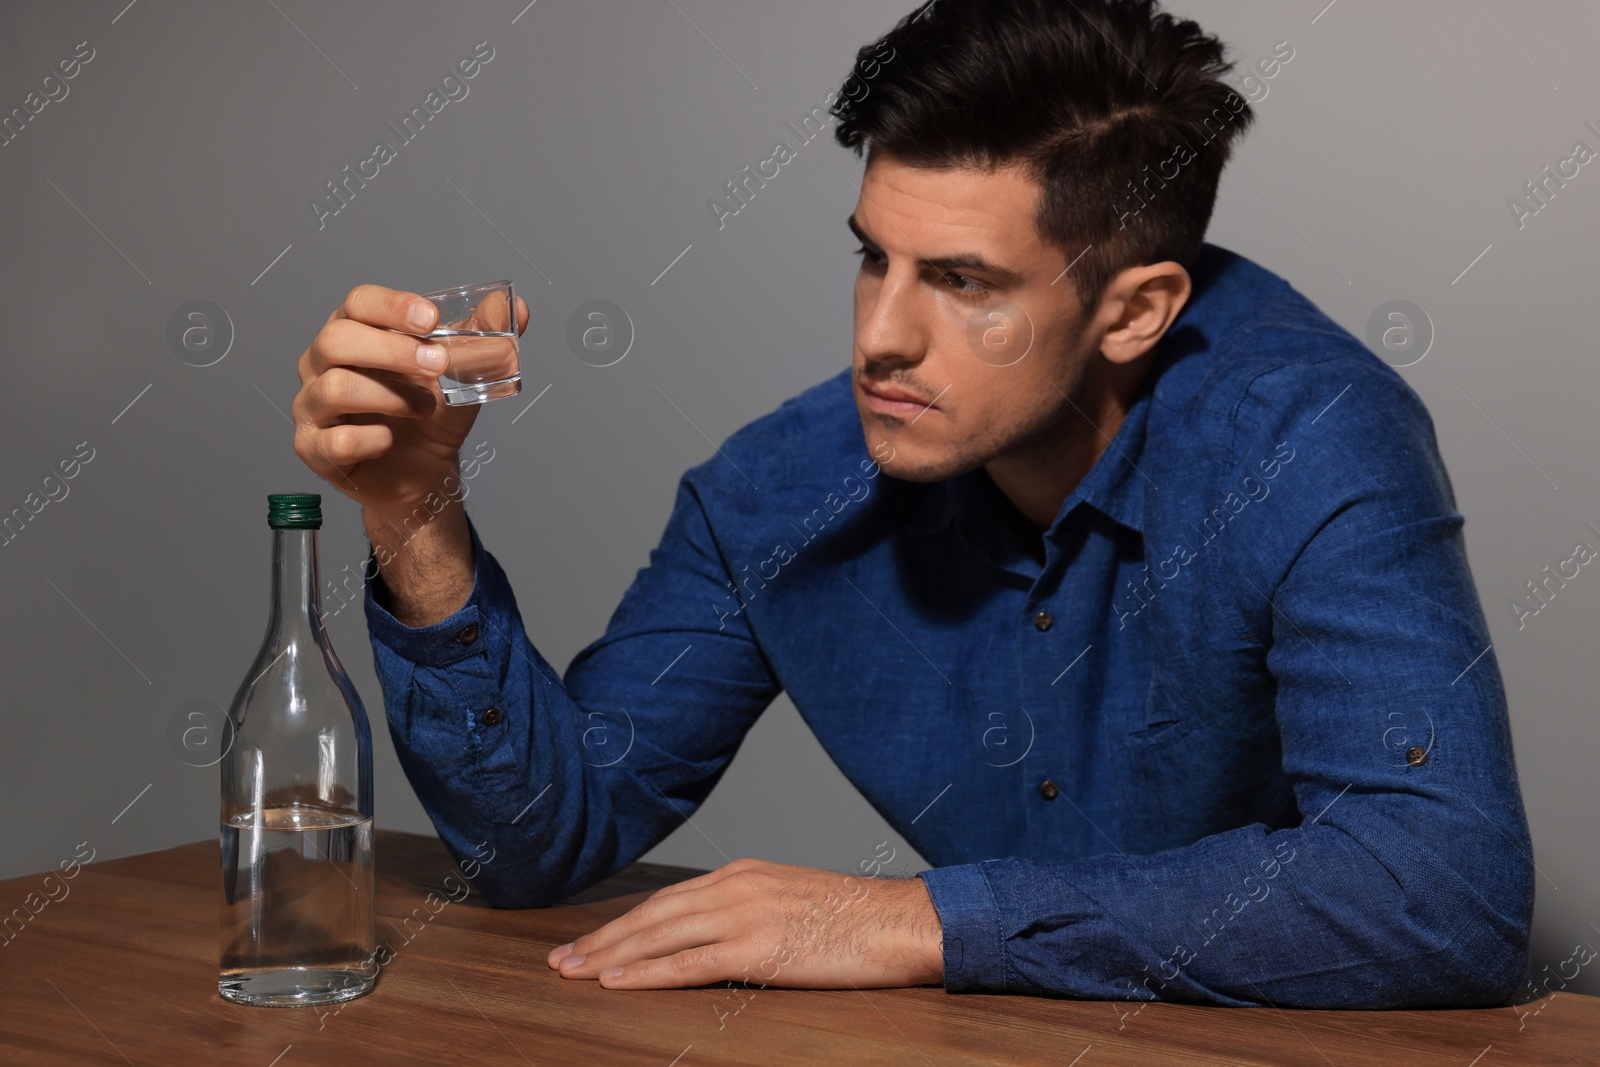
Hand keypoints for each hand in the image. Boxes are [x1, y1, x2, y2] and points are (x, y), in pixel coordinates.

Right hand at [290, 283, 528, 510]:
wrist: (425, 471)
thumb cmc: (431, 414)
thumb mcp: (464, 373)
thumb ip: (485, 337)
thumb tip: (514, 306)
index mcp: (354, 331)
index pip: (358, 302)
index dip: (392, 306)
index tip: (431, 320)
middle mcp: (322, 362)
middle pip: (336, 339)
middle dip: (392, 351)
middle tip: (438, 365)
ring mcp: (312, 405)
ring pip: (335, 388)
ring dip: (390, 397)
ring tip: (425, 408)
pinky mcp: (313, 447)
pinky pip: (336, 440)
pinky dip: (372, 440)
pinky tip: (391, 441)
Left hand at [546, 858, 943, 989]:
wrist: (899, 920)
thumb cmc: (854, 919)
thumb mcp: (792, 903)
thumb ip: (751, 913)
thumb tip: (718, 940)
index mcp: (743, 873)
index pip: (667, 900)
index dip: (624, 923)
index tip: (589, 941)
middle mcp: (735, 886)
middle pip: (652, 914)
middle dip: (602, 938)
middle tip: (559, 959)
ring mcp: (745, 914)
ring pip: (659, 935)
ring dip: (610, 955)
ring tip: (573, 971)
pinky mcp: (758, 947)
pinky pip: (688, 963)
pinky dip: (647, 972)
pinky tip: (616, 981)